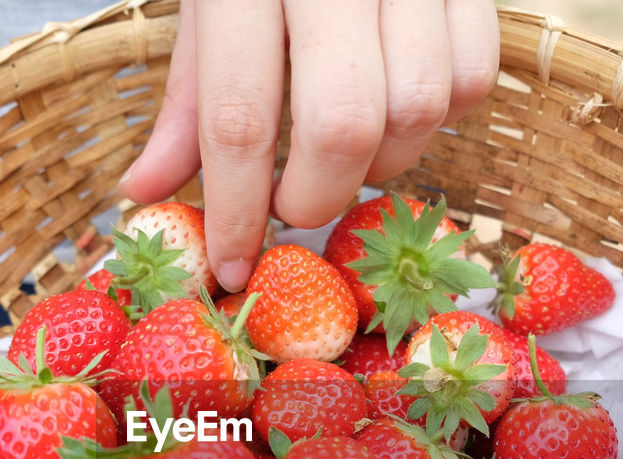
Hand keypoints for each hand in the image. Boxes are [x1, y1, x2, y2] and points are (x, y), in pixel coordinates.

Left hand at [117, 0, 500, 291]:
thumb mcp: (206, 0)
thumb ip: (185, 98)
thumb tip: (146, 193)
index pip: (241, 115)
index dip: (236, 210)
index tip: (231, 269)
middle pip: (343, 124)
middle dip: (317, 196)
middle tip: (293, 208)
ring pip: (420, 109)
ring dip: (381, 161)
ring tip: (345, 149)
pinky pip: (476, 77)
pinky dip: (439, 116)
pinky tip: (399, 102)